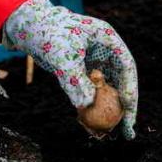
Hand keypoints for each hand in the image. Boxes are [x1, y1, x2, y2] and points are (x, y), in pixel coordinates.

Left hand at [4, 0, 137, 138]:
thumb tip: (85, 105)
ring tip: (114, 132)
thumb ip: (74, 79)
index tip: (130, 111)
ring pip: (108, 89)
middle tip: (128, 131)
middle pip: (121, 81)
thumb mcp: (61, 56)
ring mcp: (96, 62)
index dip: (131, 90)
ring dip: (111, 110)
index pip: (127, 67)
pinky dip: (94, 107)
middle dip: (126, 106)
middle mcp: (105, 51)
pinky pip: (93, 92)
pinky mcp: (84, 72)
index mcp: (107, 39)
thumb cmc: (47, 34)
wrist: (30, 29)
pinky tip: (94, 125)